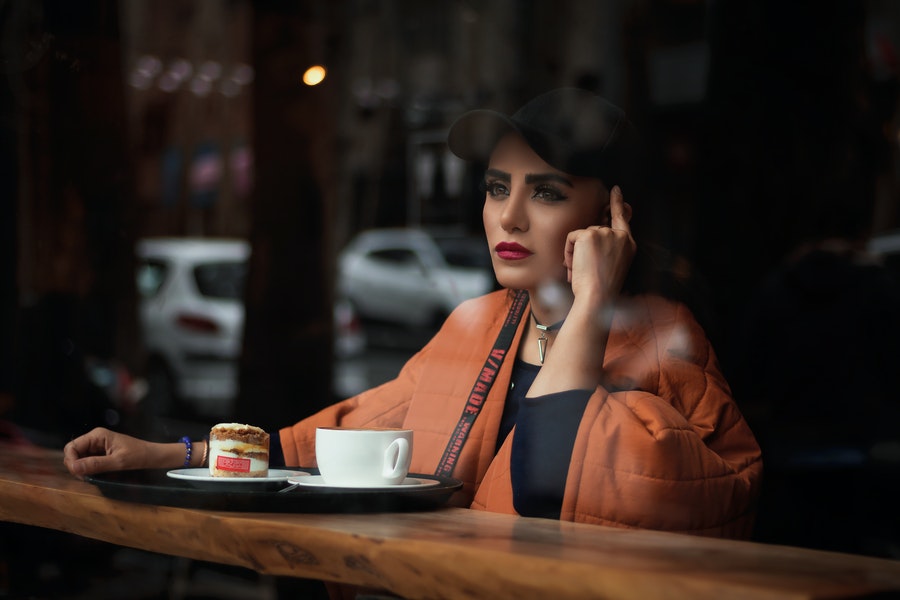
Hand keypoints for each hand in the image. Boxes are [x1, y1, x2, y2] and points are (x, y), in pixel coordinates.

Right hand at [63, 427, 156, 478]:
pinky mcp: (100, 454)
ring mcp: (97, 447)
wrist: (152, 457)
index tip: (78, 474)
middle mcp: (94, 439)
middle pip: (73, 453)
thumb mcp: (118, 462)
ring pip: (79, 459)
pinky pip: (87, 462)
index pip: (72, 446)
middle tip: (86, 477)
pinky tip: (96, 475)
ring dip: (81, 469)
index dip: (71, 461)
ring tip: (92, 477)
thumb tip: (74, 467)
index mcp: (97, 435)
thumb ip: (96, 464)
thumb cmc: (138, 456)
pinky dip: (88, 470)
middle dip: (75, 466)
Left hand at [563, 185, 635, 304]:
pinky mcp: (590, 235)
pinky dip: (568, 252)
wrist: (597, 297)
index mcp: (629, 245)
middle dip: (584, 249)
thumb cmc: (601, 290)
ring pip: (581, 236)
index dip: (617, 202)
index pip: (622, 218)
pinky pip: (571, 238)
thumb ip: (606, 249)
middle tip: (586, 270)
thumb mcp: (611, 267)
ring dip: (576, 253)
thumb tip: (587, 238)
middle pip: (593, 231)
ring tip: (582, 271)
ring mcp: (606, 233)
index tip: (615, 189)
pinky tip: (575, 266)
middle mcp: (620, 236)